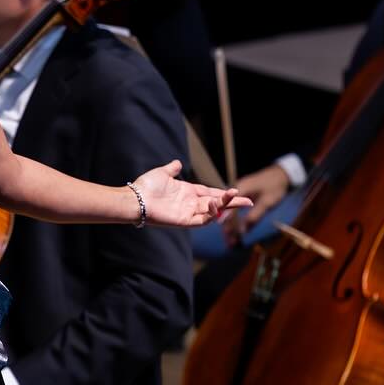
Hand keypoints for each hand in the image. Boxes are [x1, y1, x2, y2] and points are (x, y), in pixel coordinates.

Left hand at [131, 159, 250, 227]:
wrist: (135, 199)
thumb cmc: (146, 187)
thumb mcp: (162, 173)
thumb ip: (172, 169)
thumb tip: (178, 163)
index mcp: (188, 192)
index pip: (211, 192)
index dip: (223, 193)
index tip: (237, 191)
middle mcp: (191, 203)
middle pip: (217, 203)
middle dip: (232, 202)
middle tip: (248, 202)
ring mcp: (188, 213)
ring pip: (212, 211)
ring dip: (224, 205)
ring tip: (233, 197)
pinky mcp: (185, 221)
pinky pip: (202, 220)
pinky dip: (211, 215)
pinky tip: (216, 205)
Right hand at [222, 164, 291, 243]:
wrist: (281, 174)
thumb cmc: (275, 186)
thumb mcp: (267, 202)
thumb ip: (255, 216)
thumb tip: (243, 231)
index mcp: (238, 189)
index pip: (227, 208)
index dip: (226, 223)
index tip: (225, 236)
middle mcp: (235, 191)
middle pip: (227, 212)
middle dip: (228, 228)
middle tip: (229, 243)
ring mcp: (237, 193)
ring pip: (231, 212)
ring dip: (231, 226)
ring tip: (231, 241)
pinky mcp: (242, 196)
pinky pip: (235, 210)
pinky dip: (235, 220)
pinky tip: (236, 230)